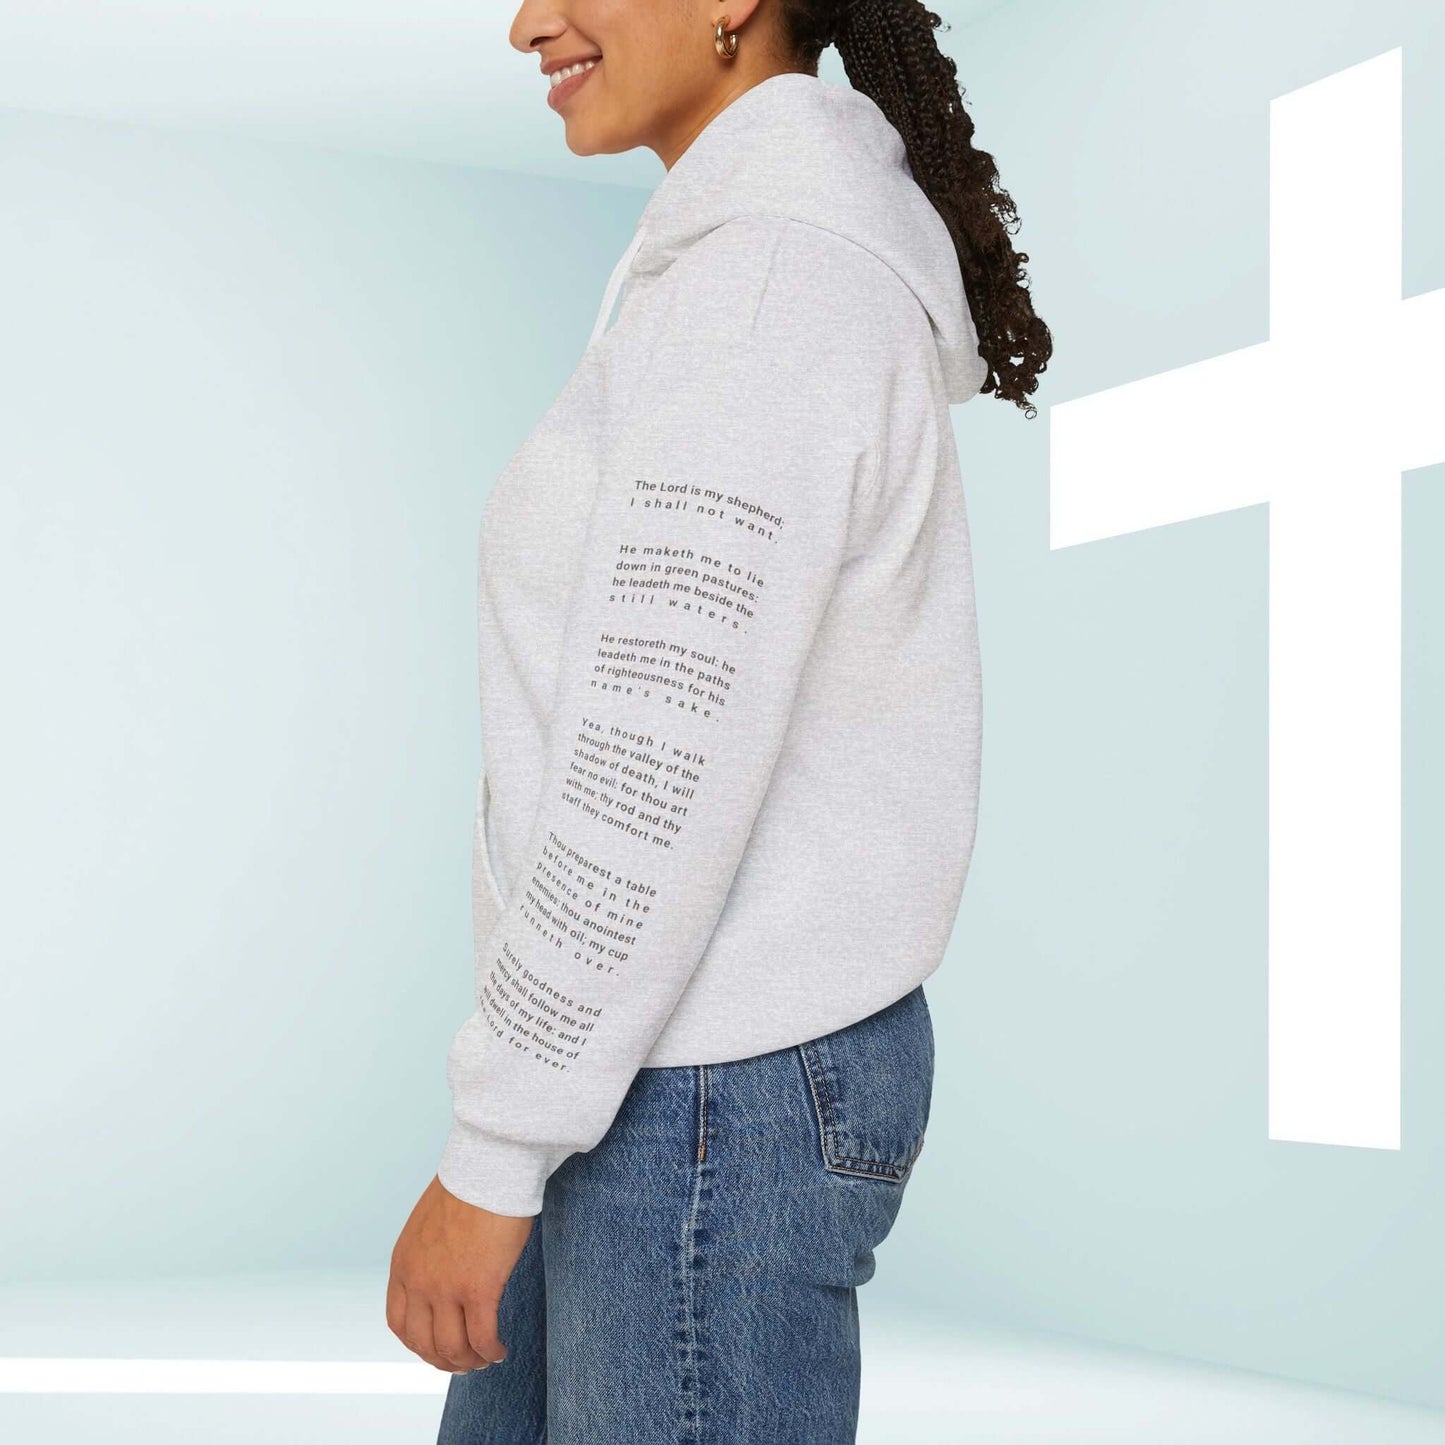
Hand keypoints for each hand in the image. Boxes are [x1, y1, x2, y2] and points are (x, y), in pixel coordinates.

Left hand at [387, 1174, 533, 1373]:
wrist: (487, 1167)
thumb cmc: (467, 1184)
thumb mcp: (429, 1223)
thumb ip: (428, 1252)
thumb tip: (446, 1268)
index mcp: (403, 1264)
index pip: (399, 1323)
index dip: (418, 1343)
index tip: (437, 1347)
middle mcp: (419, 1282)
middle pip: (424, 1343)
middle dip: (443, 1360)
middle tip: (463, 1361)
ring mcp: (447, 1289)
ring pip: (452, 1347)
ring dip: (469, 1361)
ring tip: (485, 1358)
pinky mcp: (479, 1289)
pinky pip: (482, 1337)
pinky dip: (490, 1351)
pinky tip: (500, 1349)